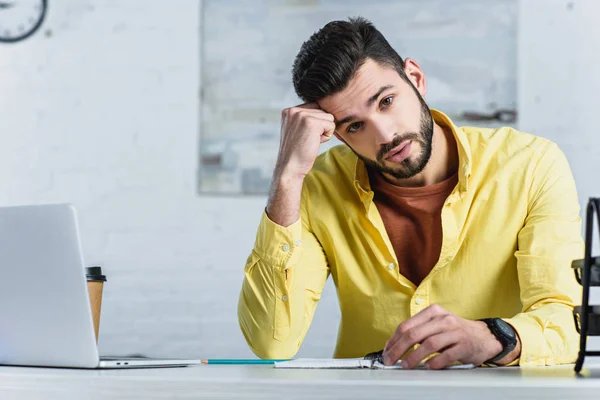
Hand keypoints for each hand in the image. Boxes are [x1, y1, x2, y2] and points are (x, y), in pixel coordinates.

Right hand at [274, 103, 334, 179]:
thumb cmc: (296, 152)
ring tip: (310, 141)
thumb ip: (305, 118)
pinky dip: (327, 137)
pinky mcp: (311, 123)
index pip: (315, 108)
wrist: (290, 167)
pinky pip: (331, 125)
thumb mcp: (296, 130)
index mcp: (289, 111)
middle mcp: (294, 110)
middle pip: (322, 112)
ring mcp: (302, 115)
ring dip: (324, 131)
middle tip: (307, 140)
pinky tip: (314, 143)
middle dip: (320, 127)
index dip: (316, 124)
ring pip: (328, 117)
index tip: (304, 136)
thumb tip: (327, 113)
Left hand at [383, 305, 517, 369]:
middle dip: (398, 349)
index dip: (393, 340)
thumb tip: (394, 345)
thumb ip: (418, 331)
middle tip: (390, 360)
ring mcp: (454, 332)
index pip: (406, 325)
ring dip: (414, 357)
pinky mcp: (464, 345)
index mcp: (432, 312)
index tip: (386, 351)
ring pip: (428, 344)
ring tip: (405, 365)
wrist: (484, 336)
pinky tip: (427, 367)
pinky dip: (434, 362)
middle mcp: (443, 319)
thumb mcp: (436, 325)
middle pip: (414, 334)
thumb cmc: (456, 332)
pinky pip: (446, 355)